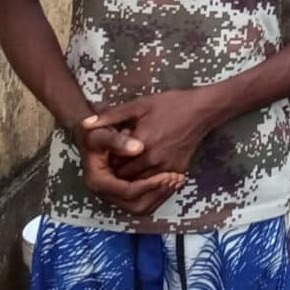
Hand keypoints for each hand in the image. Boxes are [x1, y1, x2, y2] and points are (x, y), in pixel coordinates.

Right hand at [76, 124, 185, 214]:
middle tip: (175, 179)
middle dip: (157, 192)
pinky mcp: (125, 192)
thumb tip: (138, 148)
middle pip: (136, 205)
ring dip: (161, 195)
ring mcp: (116, 195)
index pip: (128, 191)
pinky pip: (144, 201)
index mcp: (98, 182)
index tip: (166, 175)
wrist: (90, 136)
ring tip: (177, 179)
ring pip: (142, 206)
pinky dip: (159, 193)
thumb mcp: (101, 133)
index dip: (149, 185)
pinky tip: (172, 179)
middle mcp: (106, 193)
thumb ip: (117, 140)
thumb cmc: (94, 134)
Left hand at [83, 83, 227, 181]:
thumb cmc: (171, 104)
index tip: (108, 154)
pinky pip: (158, 185)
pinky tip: (146, 169)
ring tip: (130, 166)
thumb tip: (87, 124)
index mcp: (141, 144)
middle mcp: (153, 160)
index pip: (114, 165)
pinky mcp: (178, 171)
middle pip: (126, 177)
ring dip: (133, 178)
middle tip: (117, 161)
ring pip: (141, 184)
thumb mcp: (139, 105)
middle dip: (119, 171)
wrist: (202, 110)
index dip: (108, 161)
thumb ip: (111, 116)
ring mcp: (167, 168)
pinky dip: (149, 181)